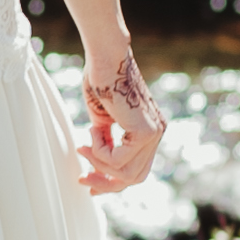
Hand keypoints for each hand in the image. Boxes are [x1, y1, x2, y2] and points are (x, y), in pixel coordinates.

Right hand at [79, 42, 164, 193]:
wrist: (106, 56)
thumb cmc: (100, 79)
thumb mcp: (101, 120)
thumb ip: (106, 141)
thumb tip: (98, 165)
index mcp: (149, 130)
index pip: (136, 170)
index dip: (111, 181)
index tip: (87, 180)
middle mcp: (156, 134)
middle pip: (135, 178)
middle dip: (106, 182)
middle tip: (82, 178)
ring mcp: (154, 134)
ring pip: (127, 174)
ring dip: (99, 163)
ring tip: (85, 143)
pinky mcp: (146, 132)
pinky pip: (118, 160)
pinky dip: (99, 151)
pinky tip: (92, 130)